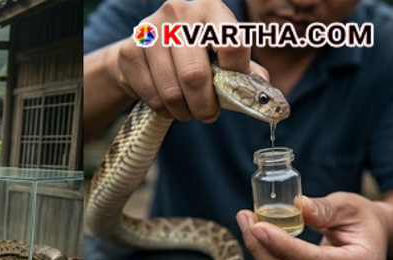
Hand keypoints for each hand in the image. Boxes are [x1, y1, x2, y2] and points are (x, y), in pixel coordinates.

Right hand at [115, 0, 268, 121]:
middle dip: (205, 104)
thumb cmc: (189, 54)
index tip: (233, 88)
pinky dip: (164, 109)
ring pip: (172, 91)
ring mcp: (150, 30)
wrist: (142, 50)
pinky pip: (152, 96)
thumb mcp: (219, 55)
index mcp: (210, 8)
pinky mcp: (129, 51)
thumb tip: (263, 92)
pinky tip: (168, 105)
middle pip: (196, 74)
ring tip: (188, 112)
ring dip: (184, 111)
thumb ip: (242, 70)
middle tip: (209, 115)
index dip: (235, 74)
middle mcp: (179, 12)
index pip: (232, 44)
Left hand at [236, 193, 387, 259]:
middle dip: (262, 246)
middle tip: (247, 220)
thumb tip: (297, 205)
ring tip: (247, 220)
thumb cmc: (363, 219)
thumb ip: (325, 209)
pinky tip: (254, 230)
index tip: (260, 228)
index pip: (312, 259)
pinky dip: (263, 250)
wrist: (369, 233)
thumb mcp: (350, 207)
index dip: (283, 245)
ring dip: (258, 247)